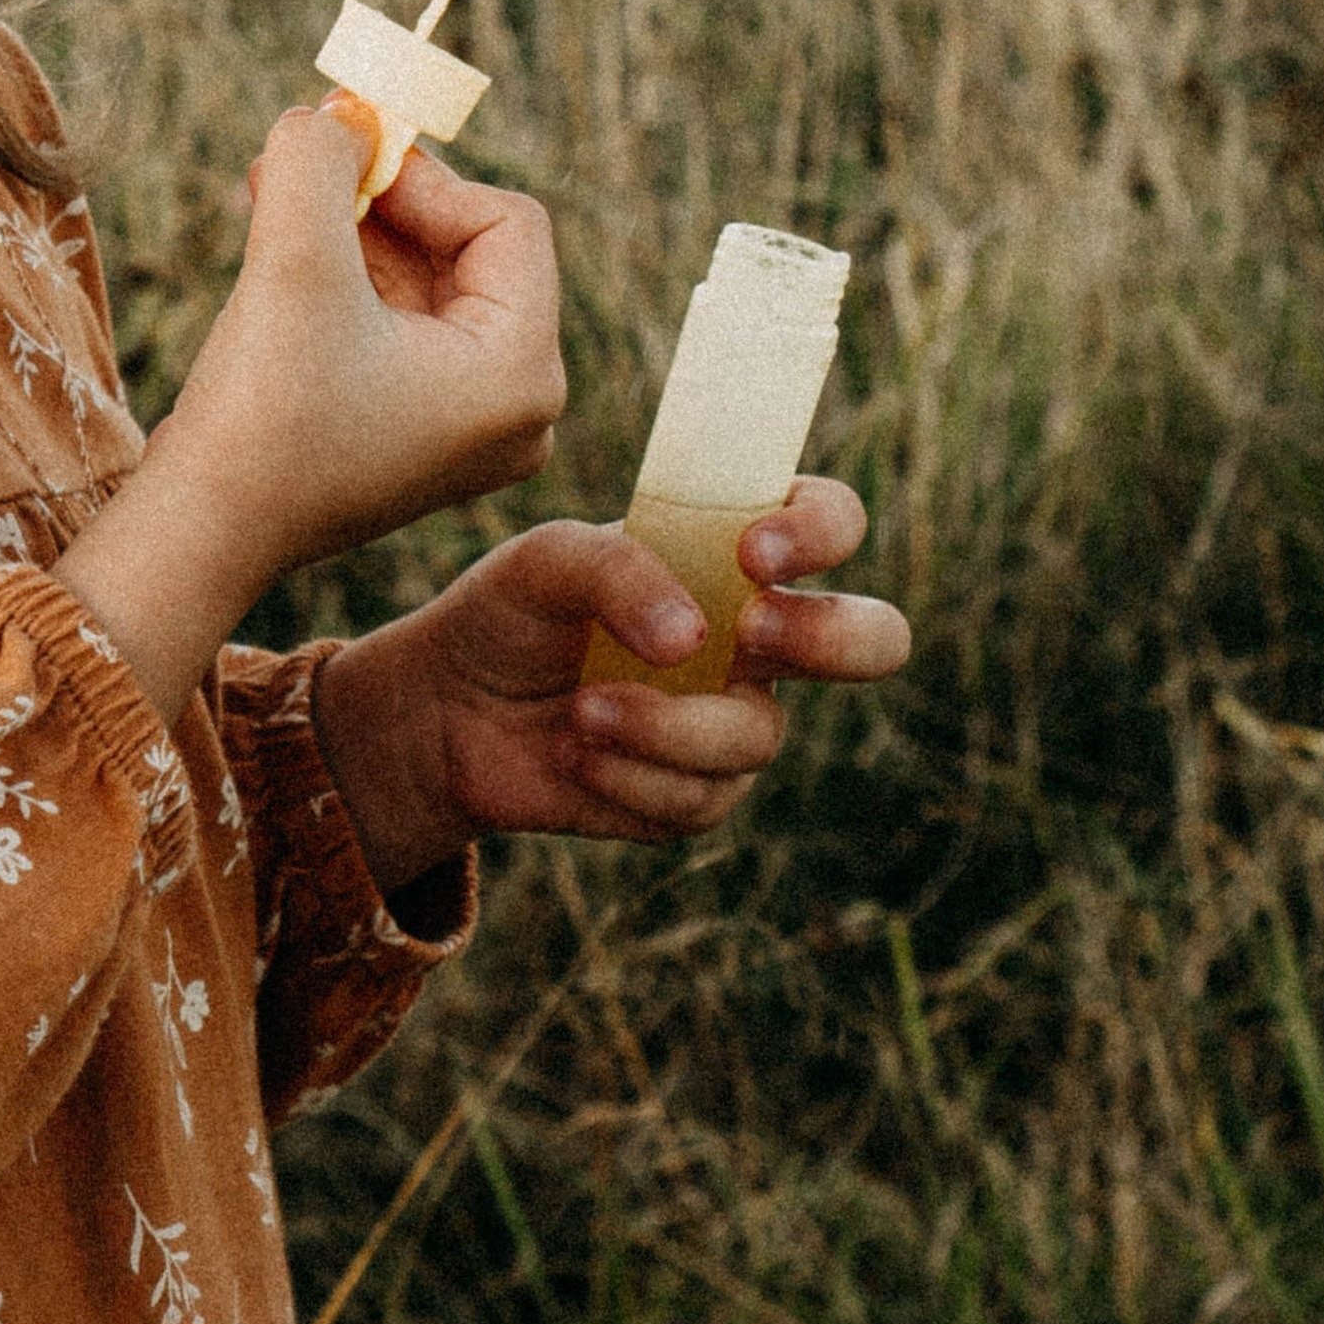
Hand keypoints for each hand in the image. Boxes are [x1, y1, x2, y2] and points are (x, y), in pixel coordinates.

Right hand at [57, 103, 563, 724]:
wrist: (199, 532)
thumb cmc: (262, 411)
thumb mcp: (297, 260)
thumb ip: (322, 160)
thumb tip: (339, 110)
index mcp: (523, 373)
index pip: (504, 220)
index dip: (422, 176)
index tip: (342, 153)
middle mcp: (518, 406)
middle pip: (470, 248)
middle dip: (382, 200)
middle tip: (305, 153)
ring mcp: (469, 426)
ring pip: (428, 280)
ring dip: (355, 230)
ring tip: (276, 189)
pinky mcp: (418, 432)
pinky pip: (402, 323)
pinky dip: (348, 278)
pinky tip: (282, 239)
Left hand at [310, 476, 910, 889]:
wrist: (448, 712)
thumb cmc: (512, 612)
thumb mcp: (546, 560)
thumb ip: (618, 569)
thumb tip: (692, 641)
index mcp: (735, 556)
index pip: (831, 523)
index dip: (820, 531)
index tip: (753, 552)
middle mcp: (757, 638)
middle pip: (874, 638)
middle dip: (828, 638)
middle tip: (746, 634)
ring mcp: (734, 720)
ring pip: (758, 737)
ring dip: (666, 726)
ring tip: (582, 710)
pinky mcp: (696, 794)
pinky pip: (699, 800)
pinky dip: (628, 778)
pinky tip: (574, 755)